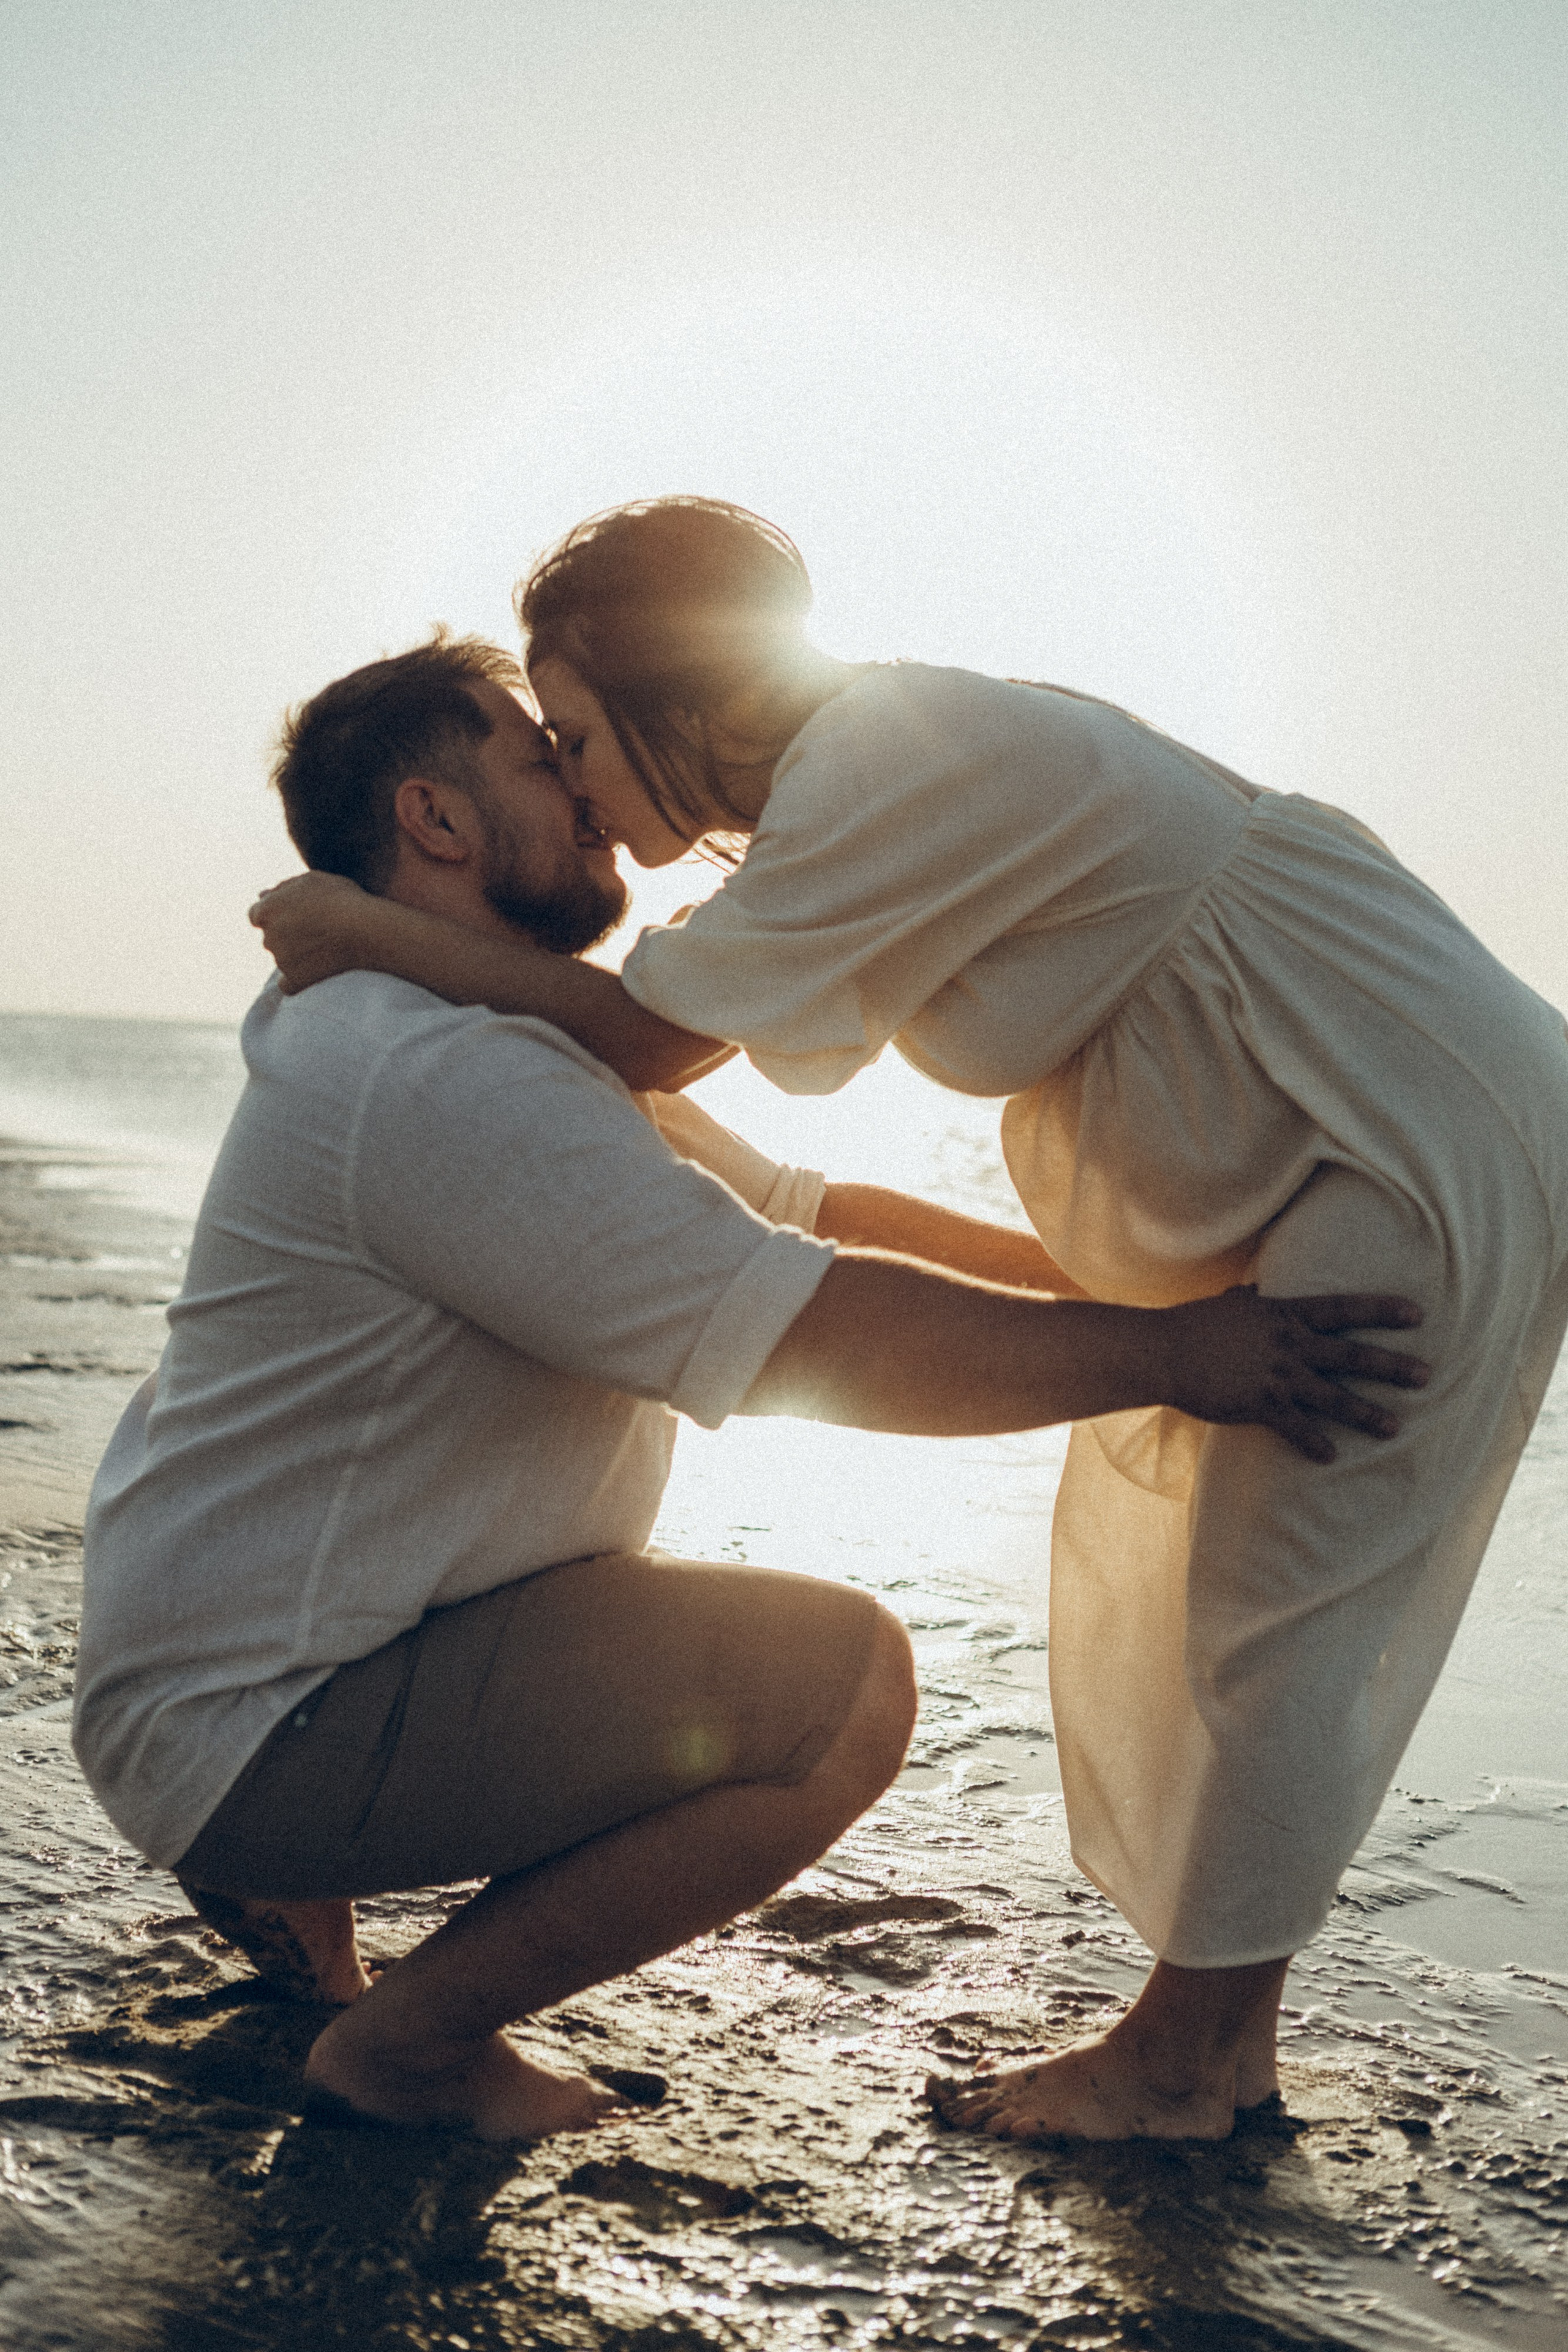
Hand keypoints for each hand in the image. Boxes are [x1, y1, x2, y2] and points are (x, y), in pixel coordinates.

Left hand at [249, 872, 375, 993]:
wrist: (364, 929)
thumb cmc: (340, 899)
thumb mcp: (310, 880)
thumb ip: (282, 887)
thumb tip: (262, 894)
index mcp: (266, 911)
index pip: (257, 915)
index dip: (277, 913)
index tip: (298, 914)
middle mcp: (267, 937)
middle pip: (271, 936)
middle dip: (287, 933)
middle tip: (318, 928)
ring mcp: (280, 960)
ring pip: (282, 956)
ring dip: (295, 953)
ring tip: (326, 945)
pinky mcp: (294, 980)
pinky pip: (286, 984)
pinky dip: (297, 979)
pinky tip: (313, 971)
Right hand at [1156, 1287, 1427, 1462]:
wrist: (1164, 1351)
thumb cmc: (1193, 1324)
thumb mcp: (1228, 1304)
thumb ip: (1249, 1299)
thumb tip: (1254, 1291)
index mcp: (1285, 1314)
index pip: (1344, 1309)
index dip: (1382, 1311)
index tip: (1417, 1315)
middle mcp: (1289, 1344)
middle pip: (1352, 1355)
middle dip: (1392, 1366)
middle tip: (1427, 1375)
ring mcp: (1276, 1376)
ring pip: (1333, 1397)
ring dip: (1367, 1413)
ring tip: (1396, 1426)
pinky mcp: (1259, 1405)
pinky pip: (1295, 1428)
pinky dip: (1314, 1443)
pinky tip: (1332, 1456)